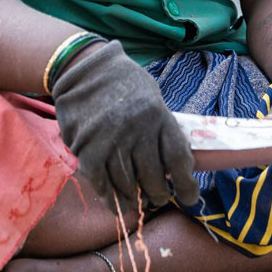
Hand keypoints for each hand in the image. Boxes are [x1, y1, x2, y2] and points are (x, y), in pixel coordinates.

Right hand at [51, 41, 199, 210]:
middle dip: (158, 194)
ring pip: (128, 185)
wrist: (82, 68)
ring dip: (135, 199)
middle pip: (154, 178)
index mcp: (157, 114)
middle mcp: (136, 129)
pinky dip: (110, 198)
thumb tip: (178, 163)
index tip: (189, 197)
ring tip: (137, 202)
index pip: (178, 159)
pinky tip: (116, 203)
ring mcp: (110, 140)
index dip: (186, 184)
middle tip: (158, 198)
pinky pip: (102, 184)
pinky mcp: (86, 149)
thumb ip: (163, 127)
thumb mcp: (152, 96)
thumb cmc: (123, 83)